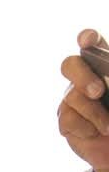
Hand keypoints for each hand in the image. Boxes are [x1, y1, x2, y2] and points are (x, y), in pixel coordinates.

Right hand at [58, 29, 108, 171]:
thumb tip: (101, 88)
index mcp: (104, 64)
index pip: (91, 43)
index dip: (87, 38)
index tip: (87, 40)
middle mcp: (85, 78)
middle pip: (70, 65)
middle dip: (83, 77)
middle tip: (99, 92)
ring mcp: (73, 99)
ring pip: (72, 97)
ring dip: (95, 113)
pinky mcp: (65, 120)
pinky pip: (68, 119)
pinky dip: (86, 128)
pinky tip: (96, 133)